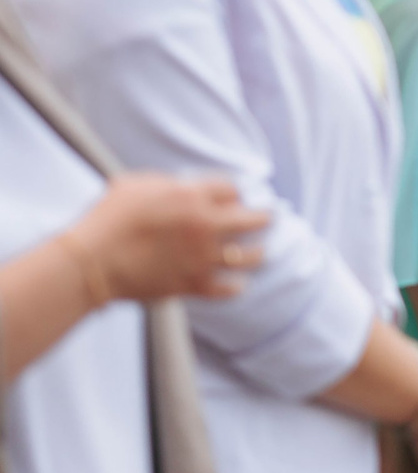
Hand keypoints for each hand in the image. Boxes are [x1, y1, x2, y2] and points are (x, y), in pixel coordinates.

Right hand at [69, 174, 268, 303]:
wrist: (93, 260)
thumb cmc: (107, 218)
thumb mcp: (134, 184)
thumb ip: (165, 183)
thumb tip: (180, 186)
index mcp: (192, 197)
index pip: (231, 189)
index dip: (234, 192)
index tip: (235, 196)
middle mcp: (205, 226)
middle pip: (251, 219)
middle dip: (264, 217)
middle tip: (270, 217)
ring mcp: (203, 258)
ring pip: (248, 257)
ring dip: (258, 254)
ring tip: (263, 252)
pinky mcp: (193, 284)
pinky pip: (226, 289)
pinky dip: (235, 287)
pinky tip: (239, 285)